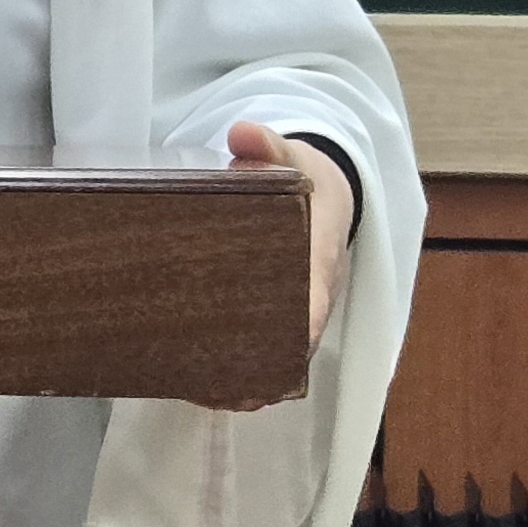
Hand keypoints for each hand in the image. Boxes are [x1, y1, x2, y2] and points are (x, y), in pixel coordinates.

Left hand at [217, 120, 353, 407]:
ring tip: (199, 393)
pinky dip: (242, 374)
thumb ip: (268, 145)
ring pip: (280, 358)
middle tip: (212, 384)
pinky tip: (199, 387)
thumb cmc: (307, 180)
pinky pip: (268, 354)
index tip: (272, 353)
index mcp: (319, 259)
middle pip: (292, 344)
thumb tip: (242, 132)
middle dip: (260, 368)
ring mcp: (299, 312)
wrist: (329, 196)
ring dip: (247, 380)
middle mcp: (313, 295)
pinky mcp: (284, 319)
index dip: (297, 329)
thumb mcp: (293, 157)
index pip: (315, 301)